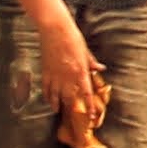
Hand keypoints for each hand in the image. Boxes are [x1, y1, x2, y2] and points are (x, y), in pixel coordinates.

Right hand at [31, 7, 108, 147]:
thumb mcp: (85, 50)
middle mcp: (68, 76)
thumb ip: (91, 62)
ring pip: (56, 96)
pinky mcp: (46, 72)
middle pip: (71, 98)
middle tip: (74, 118)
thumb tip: (100, 69)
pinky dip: (48, 96)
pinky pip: (47, 89)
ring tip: (59, 111)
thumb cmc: (73, 37)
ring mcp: (55, 75)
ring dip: (58, 105)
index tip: (91, 116)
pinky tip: (50, 101)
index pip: (86, 93)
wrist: (55, 29)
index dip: (89, 106)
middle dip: (73, 109)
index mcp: (80, 71)